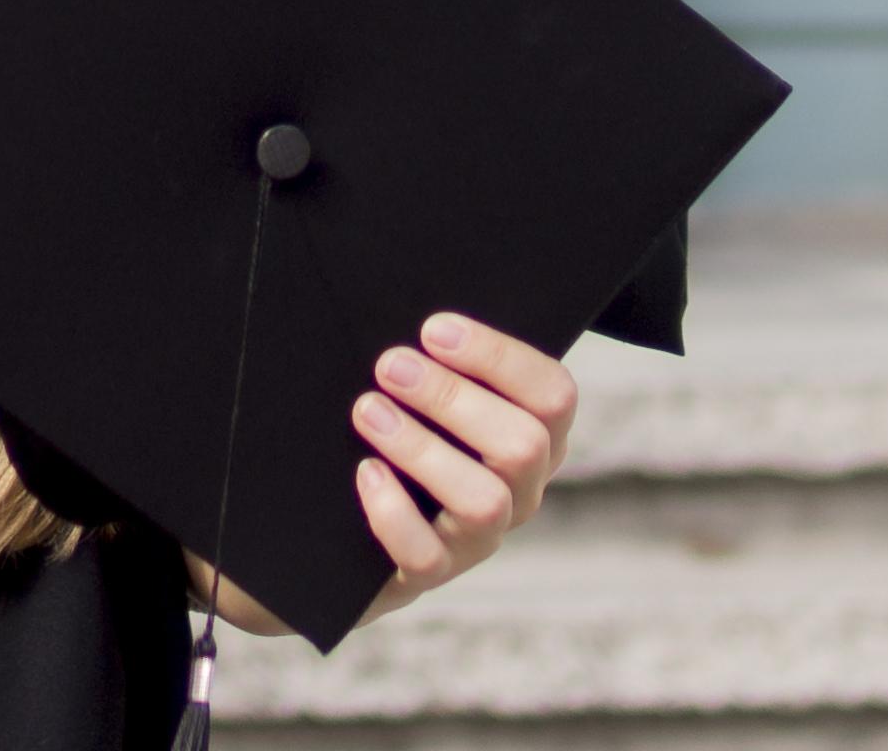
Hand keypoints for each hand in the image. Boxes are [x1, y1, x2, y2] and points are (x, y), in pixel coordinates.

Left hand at [345, 313, 572, 618]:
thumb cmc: (393, 428)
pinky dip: (392, 511)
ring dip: (423, 449)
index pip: (553, 394)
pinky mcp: (429, 572)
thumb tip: (421, 313)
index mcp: (533, 433)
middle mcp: (519, 489)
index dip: (499, 357)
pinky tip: (365, 472)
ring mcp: (478, 538)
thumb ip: (439, 356)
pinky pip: (427, 554)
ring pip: (486, 501)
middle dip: (453, 398)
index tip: (432, 328)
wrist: (334, 520)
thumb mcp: (425, 390)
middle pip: (525, 445)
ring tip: (368, 411)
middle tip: (389, 365)